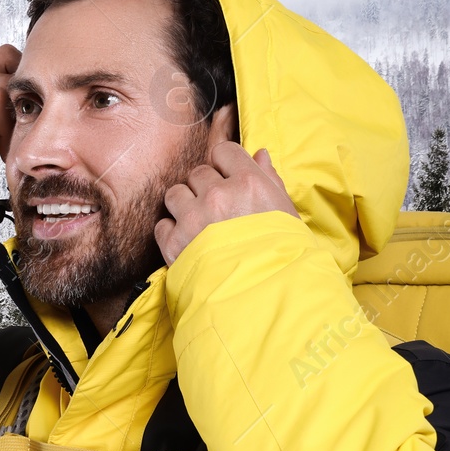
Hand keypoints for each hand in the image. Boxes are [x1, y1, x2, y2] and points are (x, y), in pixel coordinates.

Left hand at [155, 142, 299, 265]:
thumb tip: (260, 154)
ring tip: (199, 225)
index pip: (223, 151)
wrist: (261, 299)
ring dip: (184, 205)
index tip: (229, 180)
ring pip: (175, 193)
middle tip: (217, 209)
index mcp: (249, 183)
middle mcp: (218, 195)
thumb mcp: (287, 215)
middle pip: (198, 173)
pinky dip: (171, 233)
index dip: (225, 165)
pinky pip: (162, 224)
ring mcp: (193, 218)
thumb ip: (270, 180)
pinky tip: (189, 244)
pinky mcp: (174, 243)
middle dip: (205, 187)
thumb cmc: (282, 256)